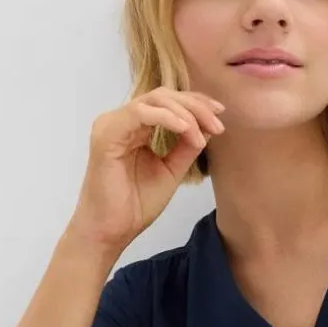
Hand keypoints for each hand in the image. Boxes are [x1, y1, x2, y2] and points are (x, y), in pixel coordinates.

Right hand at [68, 87, 226, 255]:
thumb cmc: (136, 205)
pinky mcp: (107, 134)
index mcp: (134, 127)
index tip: (220, 115)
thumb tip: (209, 125)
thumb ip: (186, 147)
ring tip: (204, 131)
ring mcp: (112, 125)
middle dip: (195, 106)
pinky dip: (166, 118)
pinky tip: (186, 129)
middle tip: (218, 123)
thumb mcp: (171, 170)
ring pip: (154, 101)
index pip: (167, 102)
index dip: (196, 104)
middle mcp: (122, 120)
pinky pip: (140, 113)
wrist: (112, 230)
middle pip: (163, 96)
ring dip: (185, 113)